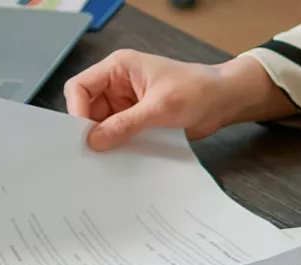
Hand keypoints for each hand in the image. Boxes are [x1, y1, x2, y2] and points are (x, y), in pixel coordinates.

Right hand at [63, 51, 294, 150]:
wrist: (224, 101)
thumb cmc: (197, 90)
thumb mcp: (159, 107)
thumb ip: (125, 124)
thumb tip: (95, 141)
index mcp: (118, 68)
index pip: (80, 87)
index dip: (76, 110)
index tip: (83, 135)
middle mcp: (118, 84)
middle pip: (87, 108)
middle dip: (89, 130)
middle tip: (91, 154)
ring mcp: (127, 103)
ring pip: (102, 124)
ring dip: (105, 140)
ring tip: (106, 160)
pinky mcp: (137, 119)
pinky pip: (118, 134)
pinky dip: (118, 145)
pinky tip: (120, 159)